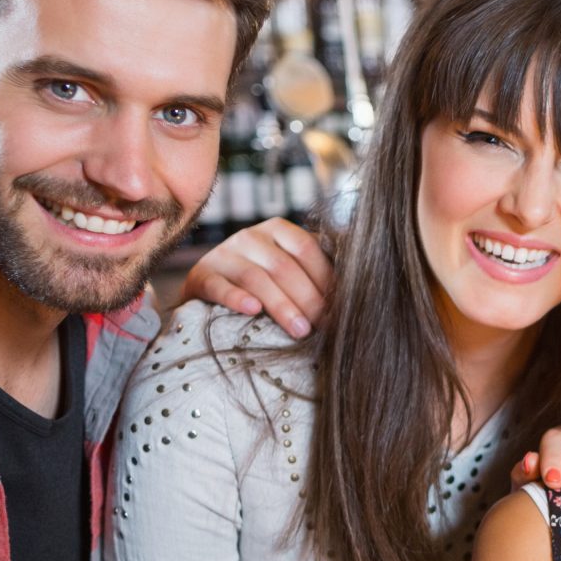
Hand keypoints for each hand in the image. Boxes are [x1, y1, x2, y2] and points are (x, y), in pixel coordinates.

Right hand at [182, 220, 335, 339]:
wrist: (209, 290)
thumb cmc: (263, 283)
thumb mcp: (287, 269)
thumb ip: (316, 270)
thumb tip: (359, 286)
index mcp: (276, 230)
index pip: (306, 248)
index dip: (326, 278)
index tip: (342, 307)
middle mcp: (249, 236)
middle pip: (284, 266)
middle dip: (309, 298)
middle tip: (325, 327)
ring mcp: (222, 255)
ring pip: (256, 278)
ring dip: (282, 305)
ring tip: (301, 330)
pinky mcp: (201, 276)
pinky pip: (219, 286)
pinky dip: (236, 298)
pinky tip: (252, 311)